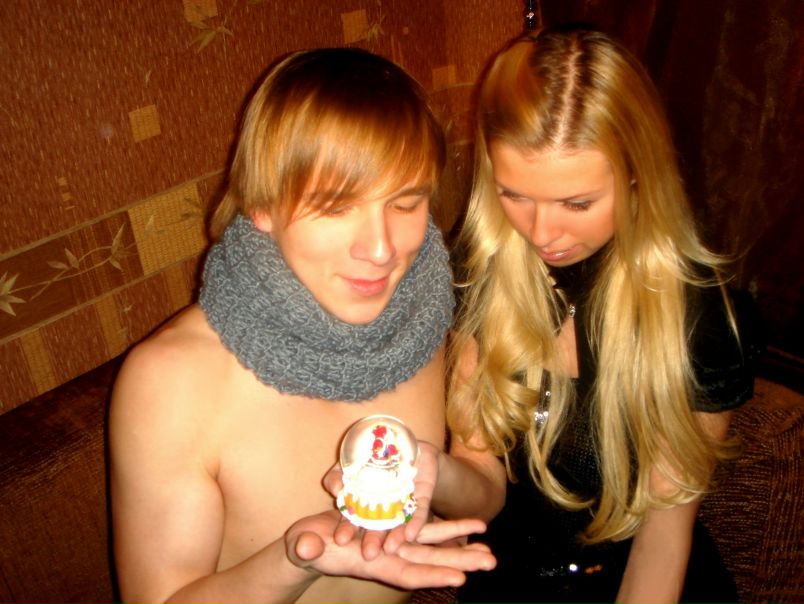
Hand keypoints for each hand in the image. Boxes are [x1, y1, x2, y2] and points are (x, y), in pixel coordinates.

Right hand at [285, 510, 494, 589]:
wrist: (310, 541)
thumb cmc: (305, 545)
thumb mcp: (305, 546)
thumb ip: (308, 547)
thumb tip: (308, 546)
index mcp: (372, 563)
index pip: (407, 572)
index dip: (432, 574)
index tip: (459, 577)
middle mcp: (390, 555)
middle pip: (430, 560)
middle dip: (460, 561)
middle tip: (491, 562)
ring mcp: (394, 542)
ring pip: (432, 544)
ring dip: (461, 544)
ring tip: (488, 546)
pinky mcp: (394, 527)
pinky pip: (424, 527)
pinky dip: (446, 529)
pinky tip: (468, 528)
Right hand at [322, 440, 442, 558]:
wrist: (404, 442)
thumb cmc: (370, 454)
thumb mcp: (347, 462)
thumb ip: (336, 476)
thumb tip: (336, 489)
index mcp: (361, 501)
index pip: (353, 518)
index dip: (347, 528)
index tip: (340, 540)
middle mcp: (381, 508)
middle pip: (376, 527)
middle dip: (372, 541)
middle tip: (368, 554)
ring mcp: (401, 504)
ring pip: (398, 524)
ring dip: (394, 537)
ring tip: (389, 549)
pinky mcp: (420, 499)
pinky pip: (418, 513)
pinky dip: (414, 524)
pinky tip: (410, 535)